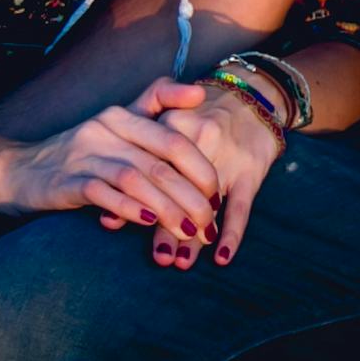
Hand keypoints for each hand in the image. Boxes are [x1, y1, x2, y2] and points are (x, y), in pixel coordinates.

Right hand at [0, 105, 222, 232]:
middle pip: (162, 160)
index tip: (218, 191)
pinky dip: (130, 208)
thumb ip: (153, 107)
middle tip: (210, 221)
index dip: (201, 164)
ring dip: (169, 207)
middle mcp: (106, 129)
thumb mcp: (114, 127)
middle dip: (193, 193)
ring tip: (189, 230)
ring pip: (139, 178)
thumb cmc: (77, 154)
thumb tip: (199, 92)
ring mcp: (85, 154)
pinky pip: (105, 193)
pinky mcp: (67, 180)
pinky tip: (149, 222)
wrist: (17, 171)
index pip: (173, 134)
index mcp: (121, 115)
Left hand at [123, 79, 283, 266]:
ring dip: (194, 237)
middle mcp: (199, 140)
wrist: (250, 98)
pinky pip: (241, 208)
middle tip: (156, 257)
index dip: (131, 196)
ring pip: (206, 204)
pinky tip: (221, 257)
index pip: (146, 167)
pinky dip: (231, 234)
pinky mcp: (250, 171)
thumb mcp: (166, 120)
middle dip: (164, 226)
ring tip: (180, 262)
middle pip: (175, 190)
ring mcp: (227, 157)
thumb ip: (137, 155)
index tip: (114, 223)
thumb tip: (108, 208)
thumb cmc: (199, 117)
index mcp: (172, 126)